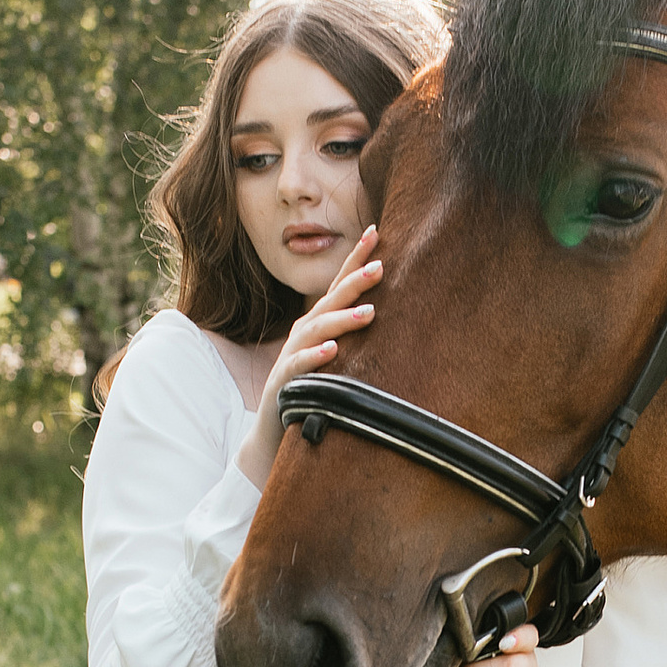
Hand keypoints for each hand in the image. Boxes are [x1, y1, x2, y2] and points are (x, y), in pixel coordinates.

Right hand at [237, 228, 380, 486]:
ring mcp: (292, 356)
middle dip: (354, 282)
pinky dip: (315, 357)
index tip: (375, 232)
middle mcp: (304, 333)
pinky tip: (332, 351)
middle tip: (381, 267)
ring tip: (369, 313)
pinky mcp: (284, 383)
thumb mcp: (337, 359)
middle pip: (330, 301)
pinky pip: (298, 366)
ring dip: (342, 320)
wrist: (274, 434)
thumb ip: (354, 336)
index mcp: (318, 324)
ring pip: (317, 331)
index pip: (338, 285)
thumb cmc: (312, 391)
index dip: (354, 258)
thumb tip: (392, 312)